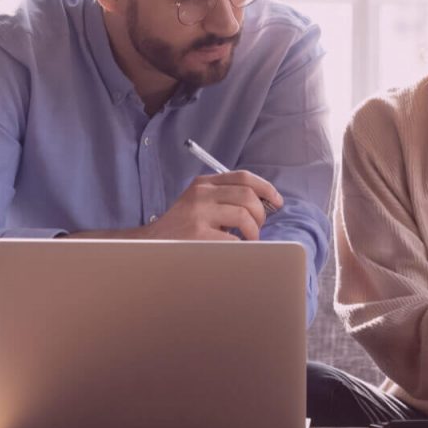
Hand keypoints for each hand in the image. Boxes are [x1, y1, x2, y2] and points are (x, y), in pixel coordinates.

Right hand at [144, 170, 283, 240]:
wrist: (150, 246)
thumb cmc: (181, 229)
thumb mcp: (198, 203)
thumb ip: (224, 197)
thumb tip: (264, 202)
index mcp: (203, 183)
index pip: (244, 177)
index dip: (266, 188)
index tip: (277, 202)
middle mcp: (201, 194)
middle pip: (248, 195)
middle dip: (261, 214)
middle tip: (257, 228)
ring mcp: (198, 214)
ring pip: (245, 215)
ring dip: (254, 232)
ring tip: (248, 241)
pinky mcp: (198, 235)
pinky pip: (234, 239)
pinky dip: (243, 246)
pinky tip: (237, 250)